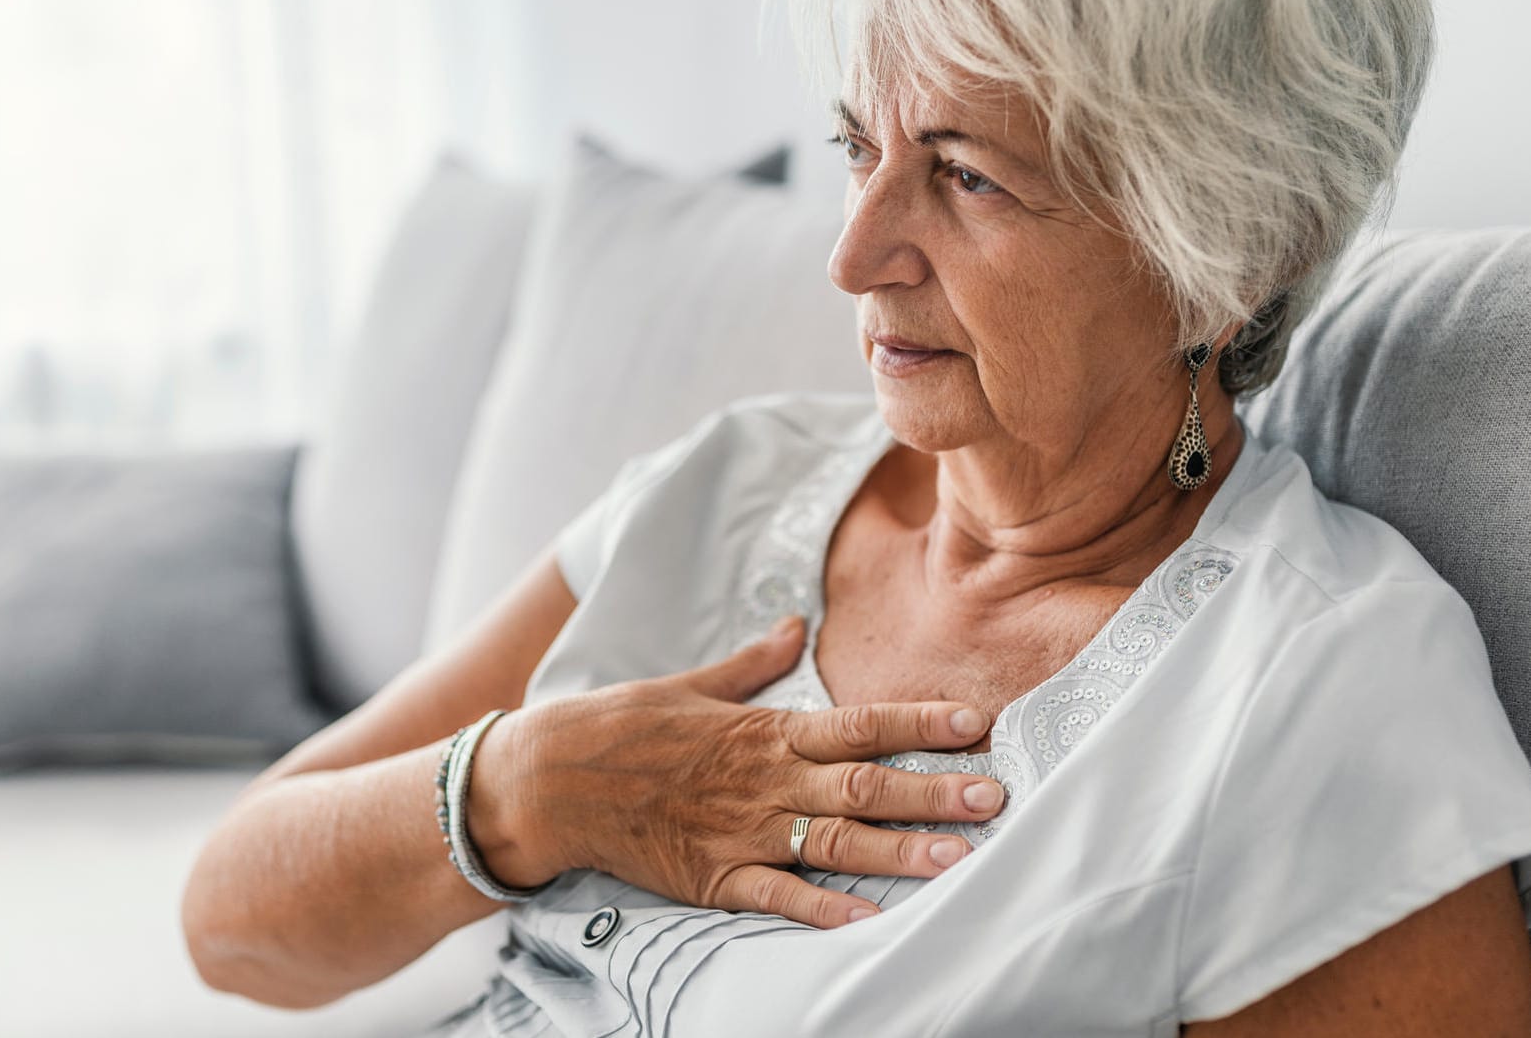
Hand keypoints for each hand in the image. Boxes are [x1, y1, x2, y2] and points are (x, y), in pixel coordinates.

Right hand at [467, 614, 1005, 928]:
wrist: (552, 779)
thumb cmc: (623, 726)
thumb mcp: (692, 683)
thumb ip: (752, 663)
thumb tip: (794, 626)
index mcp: (765, 731)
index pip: (859, 724)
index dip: (920, 723)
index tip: (975, 723)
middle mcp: (765, 781)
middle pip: (865, 786)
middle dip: (934, 791)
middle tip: (995, 798)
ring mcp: (742, 831)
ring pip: (835, 843)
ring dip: (900, 851)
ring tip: (959, 859)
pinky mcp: (713, 876)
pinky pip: (778, 897)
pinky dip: (824, 911)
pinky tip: (871, 922)